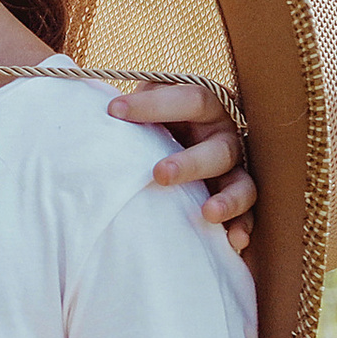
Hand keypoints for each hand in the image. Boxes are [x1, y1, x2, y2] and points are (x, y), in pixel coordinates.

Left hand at [109, 84, 255, 253]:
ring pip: (242, 183)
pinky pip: (249, 212)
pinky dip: (242, 225)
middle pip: (218, 148)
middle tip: (160, 174)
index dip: (155, 105)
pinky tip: (234, 240)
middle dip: (190, 163)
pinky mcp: (239, 194)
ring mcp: (236, 167)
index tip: (114, 110)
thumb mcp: (146, 103)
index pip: (189, 99)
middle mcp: (226, 134)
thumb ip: (129, 103)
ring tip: (208, 214)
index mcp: (206, 104)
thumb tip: (87, 97)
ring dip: (227, 199)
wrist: (179, 134)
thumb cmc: (157, 116)